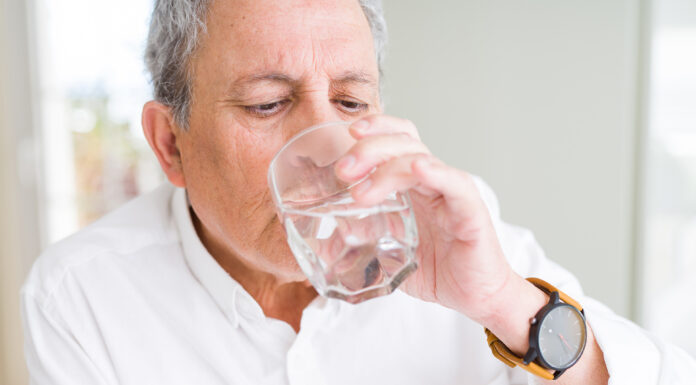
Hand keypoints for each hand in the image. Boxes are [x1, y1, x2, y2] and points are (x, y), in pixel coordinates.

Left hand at [334, 114, 517, 323]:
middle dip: (369, 150)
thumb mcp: (388, 252)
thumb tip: (322, 240)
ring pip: (420, 159)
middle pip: (403, 142)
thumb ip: (359, 240)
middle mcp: (432, 180)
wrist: (474, 296)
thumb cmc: (437, 269)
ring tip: (361, 194)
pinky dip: (437, 173)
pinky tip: (419, 170)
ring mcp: (452, 192)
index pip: (396, 139)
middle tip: (343, 171)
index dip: (374, 129)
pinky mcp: (471, 211)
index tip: (347, 133)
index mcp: (413, 183)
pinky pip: (455, 184)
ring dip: (387, 170)